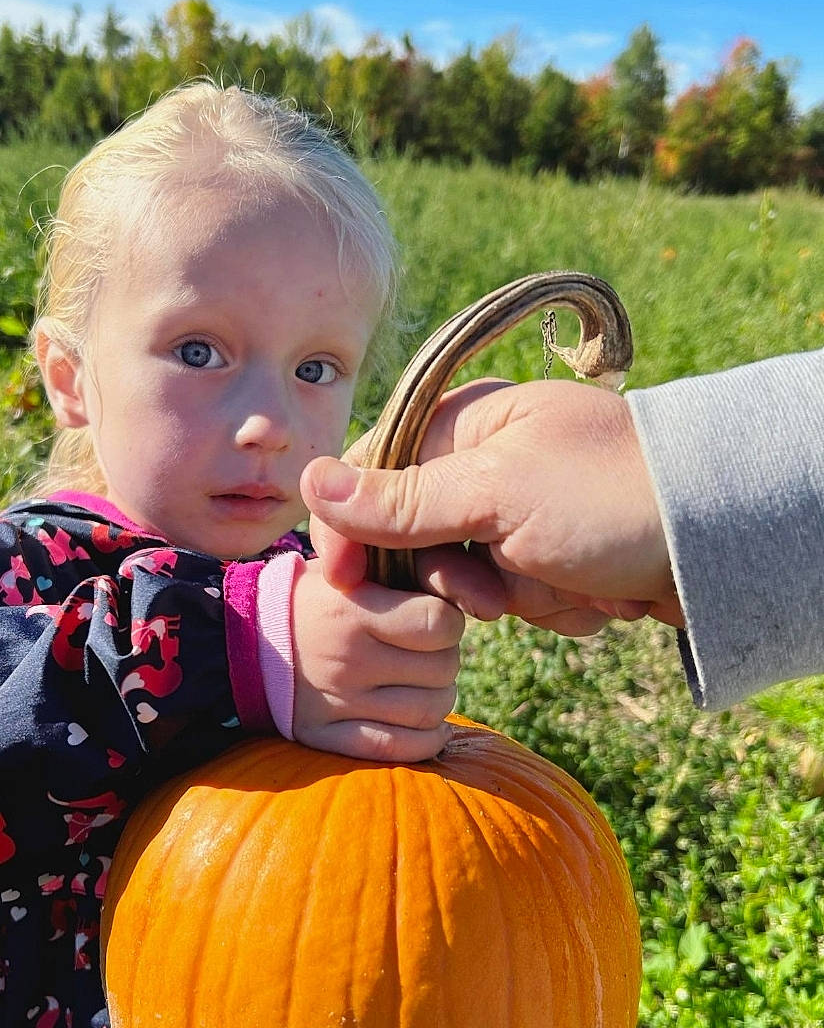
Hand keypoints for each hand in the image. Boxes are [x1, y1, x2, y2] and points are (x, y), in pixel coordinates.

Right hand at [289, 558, 464, 761]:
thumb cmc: (312, 598)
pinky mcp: (326, 736)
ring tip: (422, 683)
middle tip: (428, 652)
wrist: (242, 642)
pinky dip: (425, 740)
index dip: (450, 621)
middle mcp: (346, 657)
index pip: (439, 623)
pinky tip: (425, 724)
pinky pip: (399, 748)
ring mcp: (337, 702)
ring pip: (429, 711)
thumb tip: (474, 591)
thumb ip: (405, 569)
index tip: (436, 619)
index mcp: (351, 607)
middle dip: (446, 659)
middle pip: (442, 669)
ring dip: (440, 698)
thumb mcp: (348, 568)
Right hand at [301, 378, 682, 634]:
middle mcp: (485, 461)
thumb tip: (308, 480)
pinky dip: (549, 604)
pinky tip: (590, 594)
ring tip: (561, 585)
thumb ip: (400, 498)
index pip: (371, 476)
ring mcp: (518, 511)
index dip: (352, 533)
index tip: (344, 585)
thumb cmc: (610, 498)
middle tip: (490, 596)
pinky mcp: (548, 554)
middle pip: (414, 536)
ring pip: (464, 576)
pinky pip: (513, 594)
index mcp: (465, 422)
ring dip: (511, 596)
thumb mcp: (496, 494)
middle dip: (454, 576)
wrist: (720, 543)